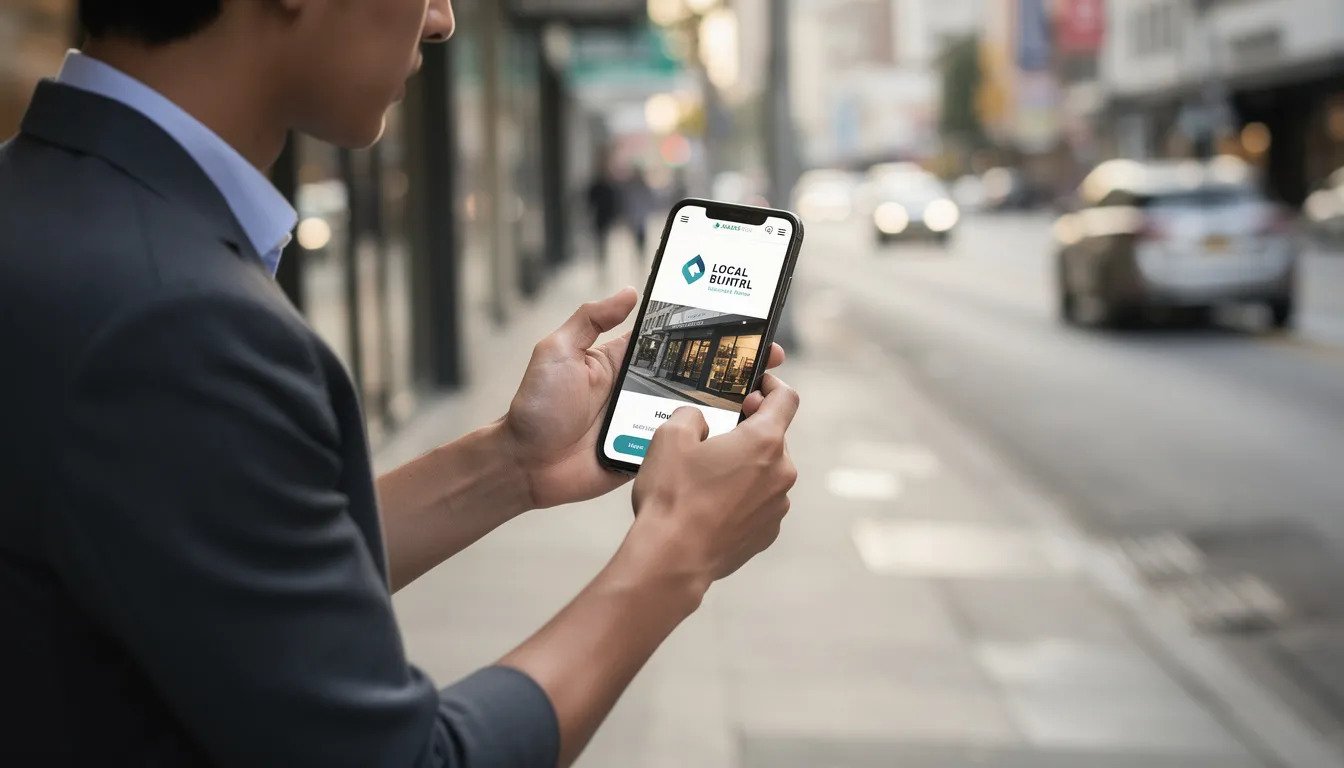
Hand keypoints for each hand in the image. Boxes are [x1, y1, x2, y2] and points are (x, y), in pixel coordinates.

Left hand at [503, 289, 786, 509]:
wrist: (524, 465)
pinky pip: (684, 446)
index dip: (706, 331)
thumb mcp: (558, 351)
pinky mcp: (649, 454)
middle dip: (732, 365)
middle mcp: (641, 389)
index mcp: (624, 361)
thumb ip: (591, 319)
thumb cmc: (535, 407)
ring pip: (697, 410)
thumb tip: (630, 291)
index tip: (740, 320)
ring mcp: (647, 422)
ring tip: (761, 392)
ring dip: (729, 402)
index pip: (675, 340)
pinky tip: (740, 431)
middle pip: (696, 374)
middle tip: (769, 356)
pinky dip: (710, 440)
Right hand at [624, 375, 799, 584]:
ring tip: (708, 475)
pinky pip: (759, 502)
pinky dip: (743, 496)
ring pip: (766, 471)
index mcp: (764, 442)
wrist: (672, 559)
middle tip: (718, 432)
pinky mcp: (768, 532)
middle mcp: (781, 472)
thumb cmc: (673, 498)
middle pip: (774, 437)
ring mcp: (777, 506)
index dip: (772, 385)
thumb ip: (692, 414)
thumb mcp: (670, 436)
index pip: (786, 399)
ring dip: (745, 465)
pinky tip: (712, 504)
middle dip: (749, 429)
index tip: (757, 386)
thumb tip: (700, 419)